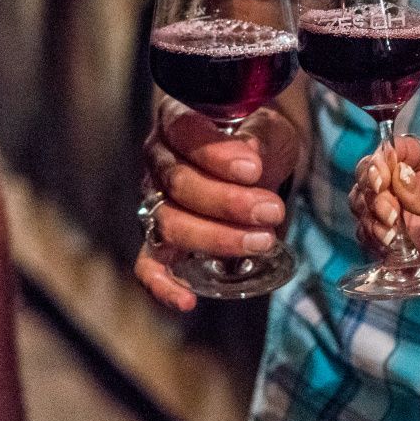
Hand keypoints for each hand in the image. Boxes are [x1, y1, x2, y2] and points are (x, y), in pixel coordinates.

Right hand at [133, 98, 301, 312]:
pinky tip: (187, 300)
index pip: (185, 134)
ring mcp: (155, 201)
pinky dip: (163, 285)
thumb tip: (251, 157)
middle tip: (271, 211)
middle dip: (228, 203)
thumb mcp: (268, 128)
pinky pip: (148, 264)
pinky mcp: (159, 239)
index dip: (217, 155)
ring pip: (170, 224)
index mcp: (177, 120)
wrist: (257, 161)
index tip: (254, 169)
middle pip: (180, 185)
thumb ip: (259, 138)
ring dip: (217, 238)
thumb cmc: (258, 139)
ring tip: (263, 240)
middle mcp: (158, 160)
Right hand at [352, 137, 419, 319]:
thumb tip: (397, 174)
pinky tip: (393, 249)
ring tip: (393, 236)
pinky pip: (367, 232)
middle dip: (373, 194)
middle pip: (372, 175)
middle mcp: (412, 183)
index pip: (395, 149)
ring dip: (371, 219)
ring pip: (364, 203)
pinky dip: (372, 239)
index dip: (381, 162)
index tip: (380, 181)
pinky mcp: (393, 240)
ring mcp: (401, 212)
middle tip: (390, 215)